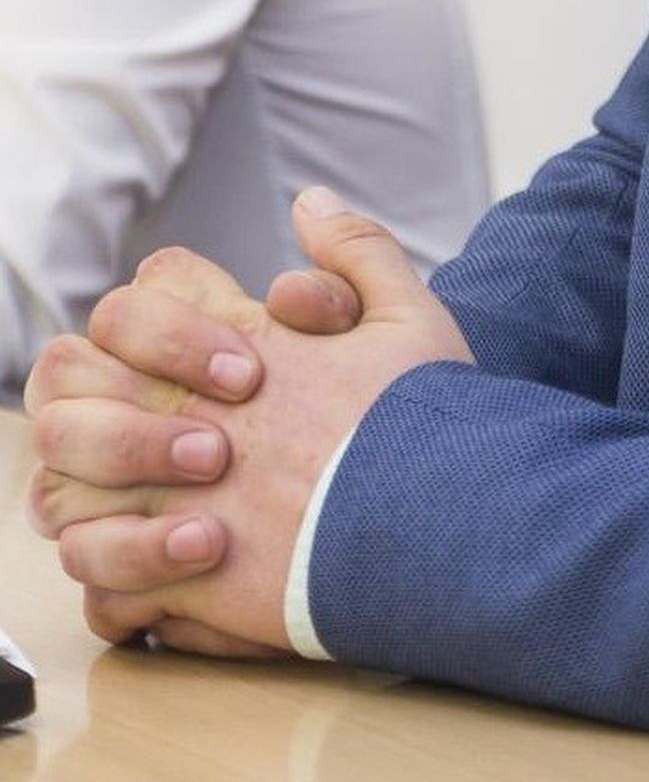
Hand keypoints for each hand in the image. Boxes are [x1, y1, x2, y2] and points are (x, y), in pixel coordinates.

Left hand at [26, 189, 471, 654]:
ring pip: (67, 485)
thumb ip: (357, 248)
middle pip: (78, 378)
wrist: (448, 524)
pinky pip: (102, 581)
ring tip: (133, 498)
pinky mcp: (188, 581)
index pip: (153, 288)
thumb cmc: (432, 421)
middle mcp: (195, 415)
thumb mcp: (411, 313)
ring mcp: (182, 498)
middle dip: (95, 390)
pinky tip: (151, 570)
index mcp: (243, 345)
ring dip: (88, 488)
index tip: (197, 339)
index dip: (162, 304)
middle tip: (139, 416)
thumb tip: (310, 200)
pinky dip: (114, 576)